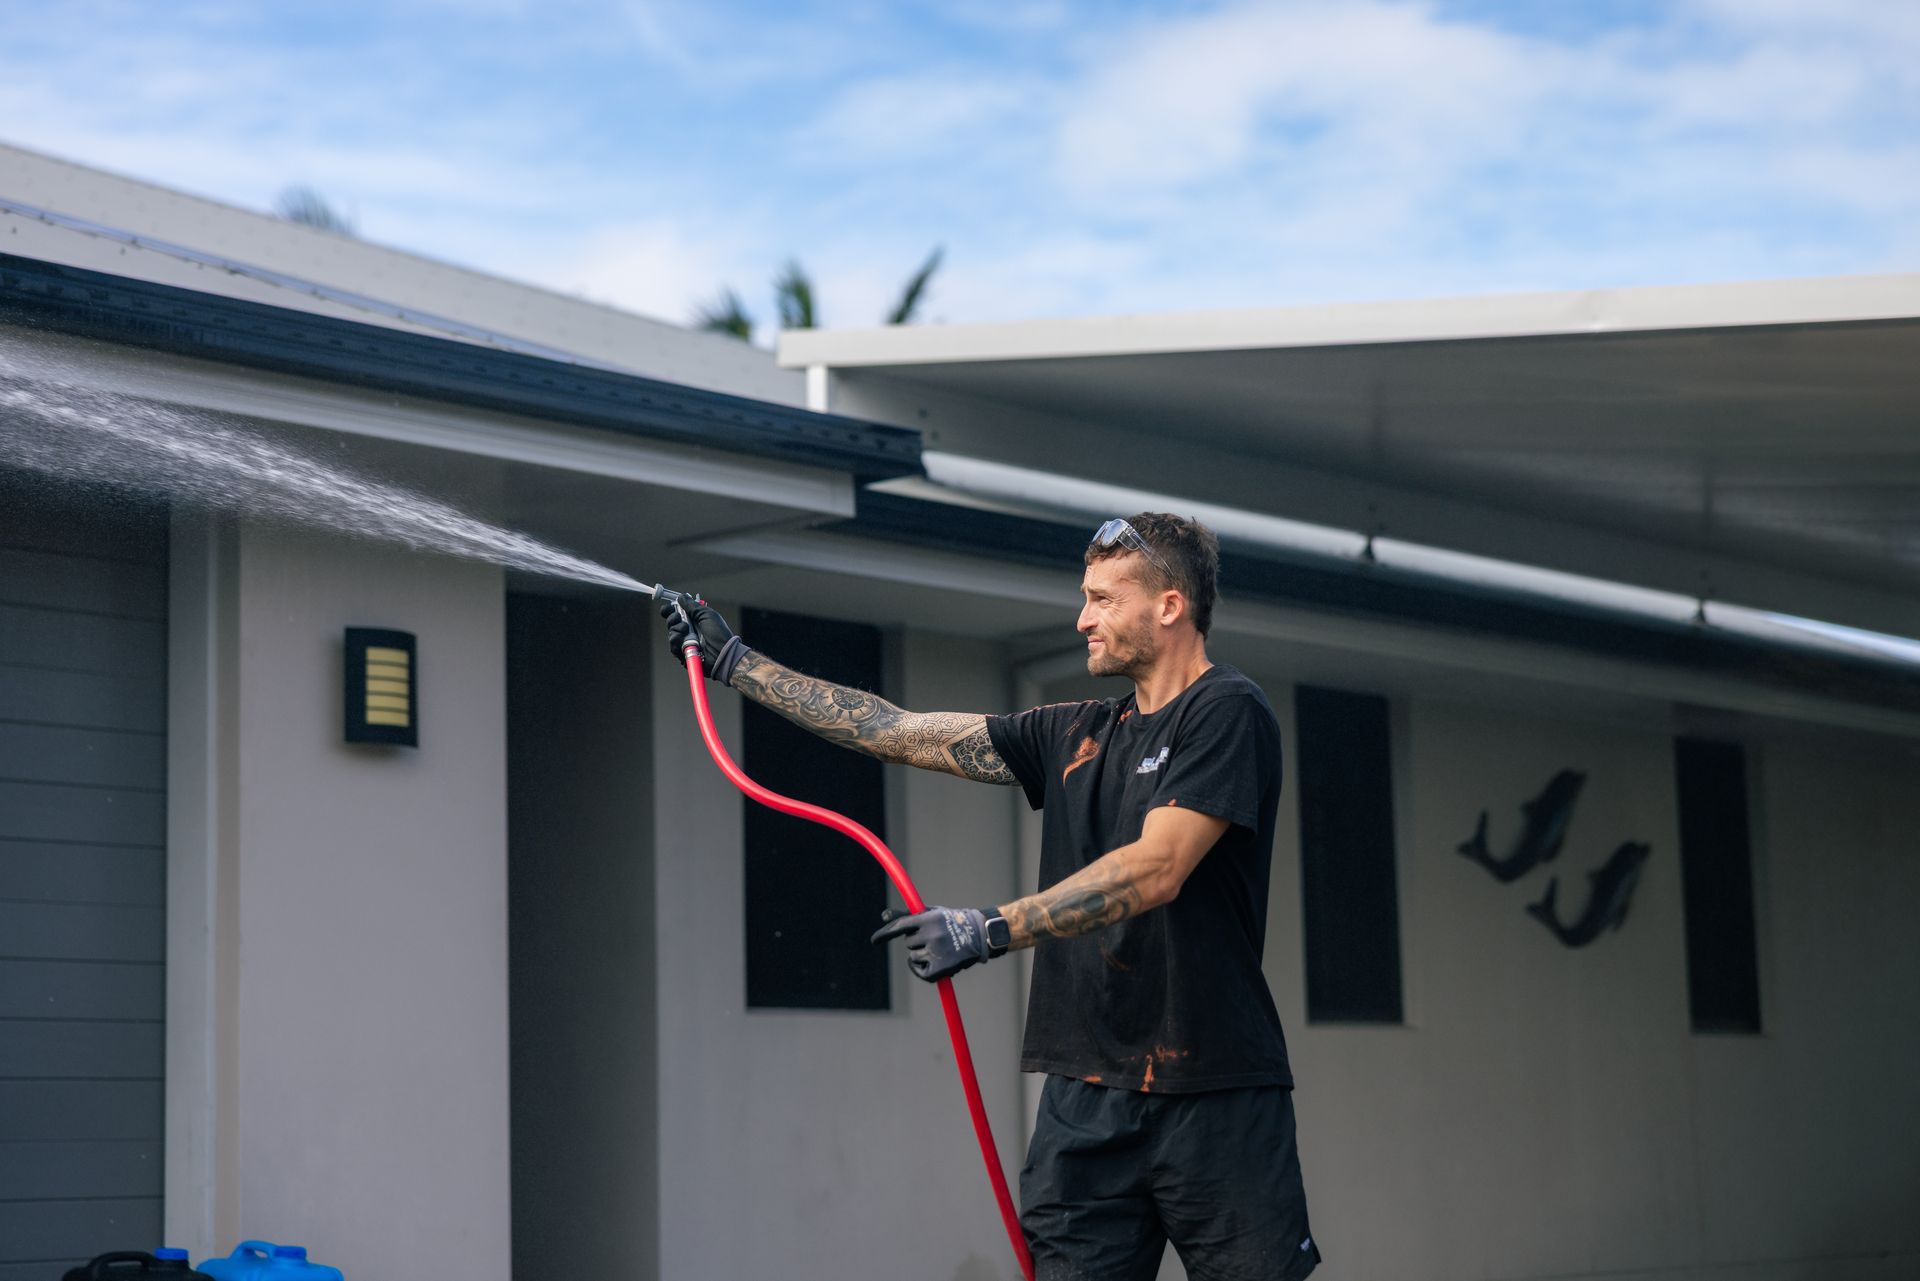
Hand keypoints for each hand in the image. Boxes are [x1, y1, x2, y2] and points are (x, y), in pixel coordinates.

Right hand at [659, 595, 747, 684]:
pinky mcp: (683, 654)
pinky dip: (676, 641)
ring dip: (676, 629)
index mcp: (693, 620)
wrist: (723, 652)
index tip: (669, 607)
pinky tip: (682, 640)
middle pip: (671, 622)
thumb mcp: (707, 615)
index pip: (676, 613)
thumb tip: (681, 597)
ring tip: (685, 630)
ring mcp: (685, 642)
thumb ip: (693, 606)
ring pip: (671, 634)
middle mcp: (688, 631)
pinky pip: (673, 647)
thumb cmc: (719, 634)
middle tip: (678, 618)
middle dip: (672, 618)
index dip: (670, 610)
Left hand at [871, 905, 995, 981]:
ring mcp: (937, 952)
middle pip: (908, 943)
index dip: (885, 933)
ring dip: (921, 955)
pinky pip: (920, 971)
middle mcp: (933, 934)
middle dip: (917, 941)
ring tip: (939, 949)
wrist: (979, 935)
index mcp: (930, 918)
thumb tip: (883, 916)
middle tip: (934, 938)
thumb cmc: (952, 922)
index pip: (901, 926)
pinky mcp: (941, 968)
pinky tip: (932, 963)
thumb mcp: (932, 914)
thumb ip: (908, 916)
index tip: (874, 941)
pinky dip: (921, 969)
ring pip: (913, 957)